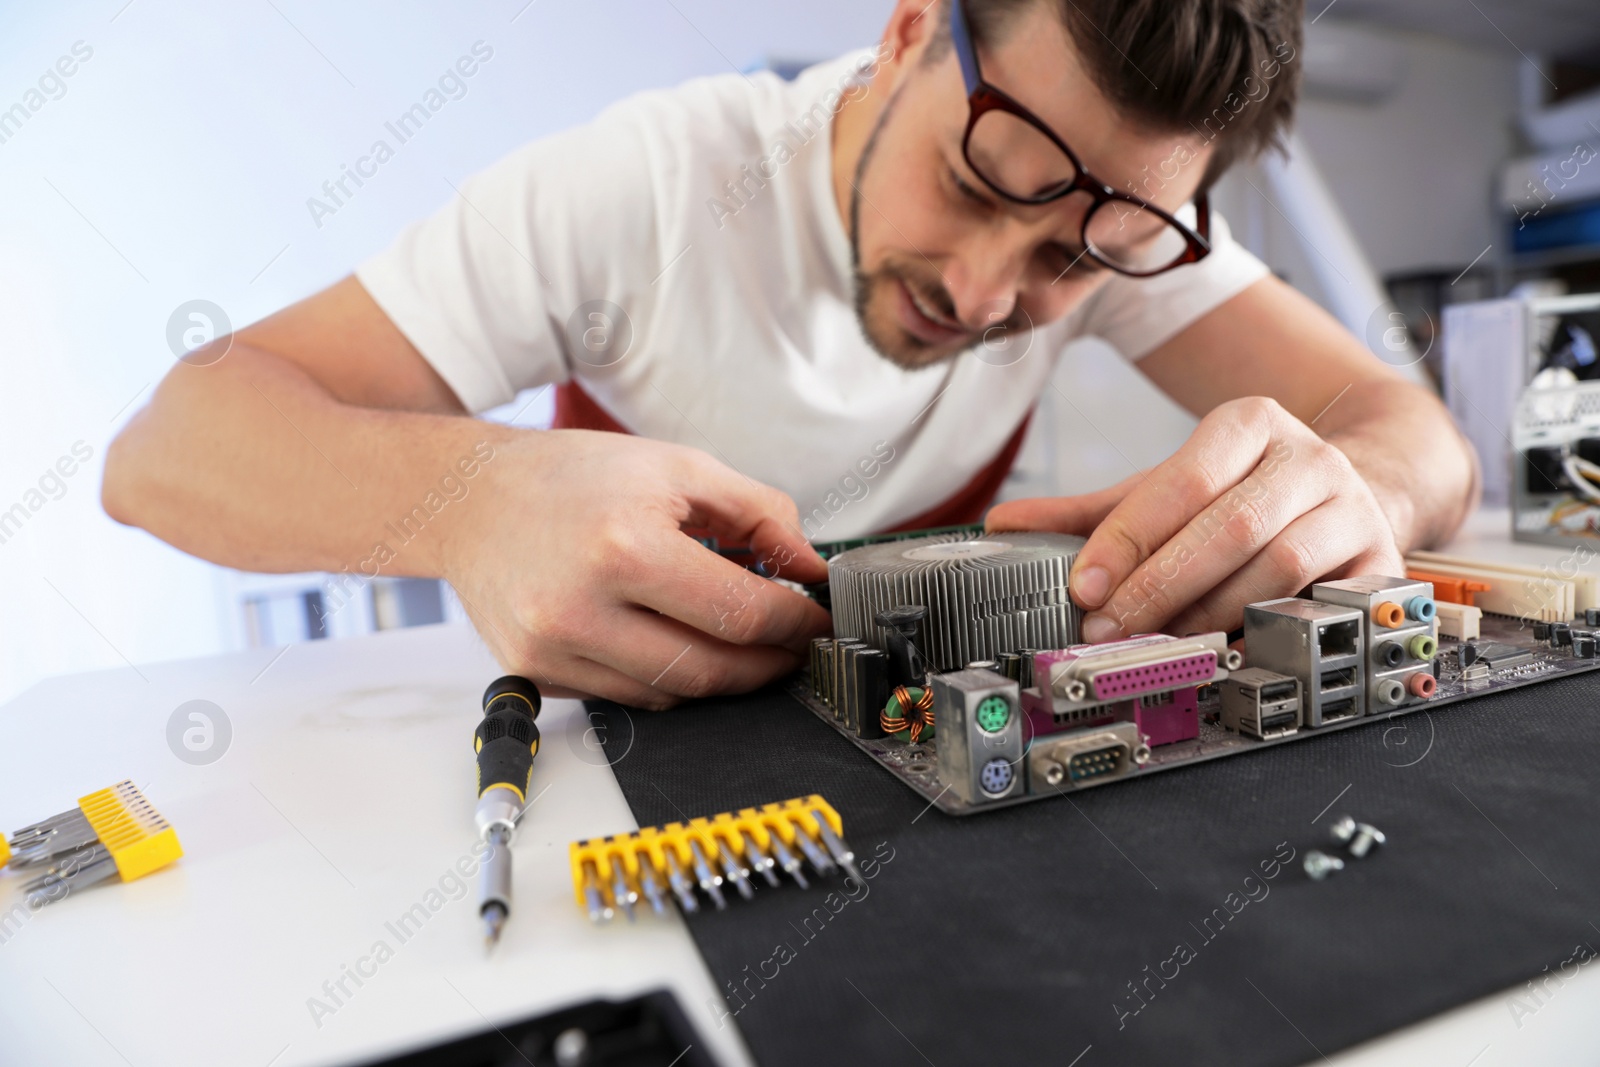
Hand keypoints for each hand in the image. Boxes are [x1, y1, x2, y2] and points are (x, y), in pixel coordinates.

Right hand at [444, 429, 830, 708]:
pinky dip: (663, 678)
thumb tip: (811, 568)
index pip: (738, 613)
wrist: (468, 498)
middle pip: (709, 669)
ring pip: (670, 694)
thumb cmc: (573, 476)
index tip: (816, 621)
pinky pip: (625, 697)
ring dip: (718, 675)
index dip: (794, 624)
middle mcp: (580, 608)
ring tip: (739, 642)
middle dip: (767, 663)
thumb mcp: (677, 467)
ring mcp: (552, 649)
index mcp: (623, 547)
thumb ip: (757, 514)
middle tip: (793, 646)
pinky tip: (673, 642)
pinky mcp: (535, 672)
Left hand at [986, 396, 1403, 640]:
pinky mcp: (1381, 561)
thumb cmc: (1243, 494)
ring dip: (1209, 612)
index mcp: (1251, 422)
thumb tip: (1001, 526)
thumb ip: (1093, 511)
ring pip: (1277, 568)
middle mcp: (1309, 457)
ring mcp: (1353, 508)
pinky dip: (1269, 626)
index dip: (1128, 539)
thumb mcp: (1170, 489)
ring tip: (1160, 640)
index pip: (1182, 481)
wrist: (1358, 488)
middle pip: (1228, 526)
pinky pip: (1322, 602)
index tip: (1083, 587)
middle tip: (1109, 628)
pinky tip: (1228, 642)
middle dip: (1159, 585)